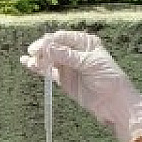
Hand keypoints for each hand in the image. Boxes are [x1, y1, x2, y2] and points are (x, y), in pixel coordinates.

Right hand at [21, 30, 141, 141]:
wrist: (114, 103)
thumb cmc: (109, 79)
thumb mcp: (89, 64)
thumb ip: (68, 56)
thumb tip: (48, 47)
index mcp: (85, 42)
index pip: (62, 37)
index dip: (50, 42)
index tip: (41, 48)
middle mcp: (75, 51)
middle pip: (53, 47)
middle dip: (42, 50)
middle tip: (33, 54)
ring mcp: (68, 65)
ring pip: (48, 58)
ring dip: (38, 58)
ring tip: (27, 60)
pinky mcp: (63, 79)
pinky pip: (48, 71)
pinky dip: (38, 68)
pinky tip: (27, 63)